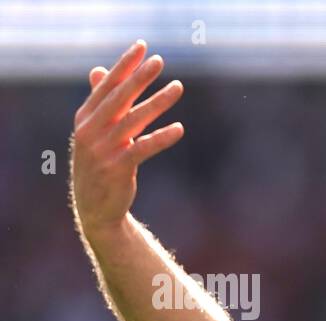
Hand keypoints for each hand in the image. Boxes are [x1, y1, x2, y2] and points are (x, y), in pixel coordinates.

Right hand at [71, 40, 184, 237]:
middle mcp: (90, 130)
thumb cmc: (100, 164)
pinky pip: (143, 148)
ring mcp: (102, 149)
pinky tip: (179, 128)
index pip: (107, 85)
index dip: (124, 65)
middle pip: (119, 98)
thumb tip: (98, 70)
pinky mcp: (117, 168)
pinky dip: (161, 138)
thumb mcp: (95, 132)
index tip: (142, 46)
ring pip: (134, 120)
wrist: (95, 208)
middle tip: (160, 60)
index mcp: (85, 118)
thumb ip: (101, 102)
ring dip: (158, 102)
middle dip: (140, 77)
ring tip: (178, 87)